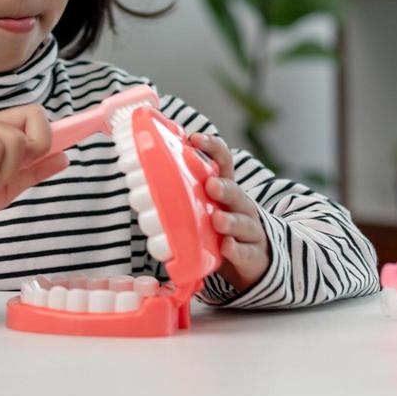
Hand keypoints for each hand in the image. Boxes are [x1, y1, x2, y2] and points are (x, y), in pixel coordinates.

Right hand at [0, 105, 68, 225]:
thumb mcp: (5, 189)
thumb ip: (32, 173)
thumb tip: (64, 158)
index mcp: (1, 133)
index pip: (36, 119)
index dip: (60, 126)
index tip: (87, 128)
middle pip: (35, 116)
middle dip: (34, 148)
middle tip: (11, 172)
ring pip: (15, 140)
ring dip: (2, 172)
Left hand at [189, 132, 269, 293]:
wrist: (251, 257)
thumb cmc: (219, 224)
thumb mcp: (204, 204)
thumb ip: (184, 187)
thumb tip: (145, 165)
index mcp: (226, 188)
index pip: (223, 161)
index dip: (212, 148)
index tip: (195, 139)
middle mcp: (240, 206)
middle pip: (236, 193)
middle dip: (224, 188)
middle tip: (211, 185)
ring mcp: (249, 231)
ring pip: (243, 223)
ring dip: (230, 221)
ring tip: (218, 220)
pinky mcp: (251, 255)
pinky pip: (245, 253)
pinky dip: (236, 250)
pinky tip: (227, 247)